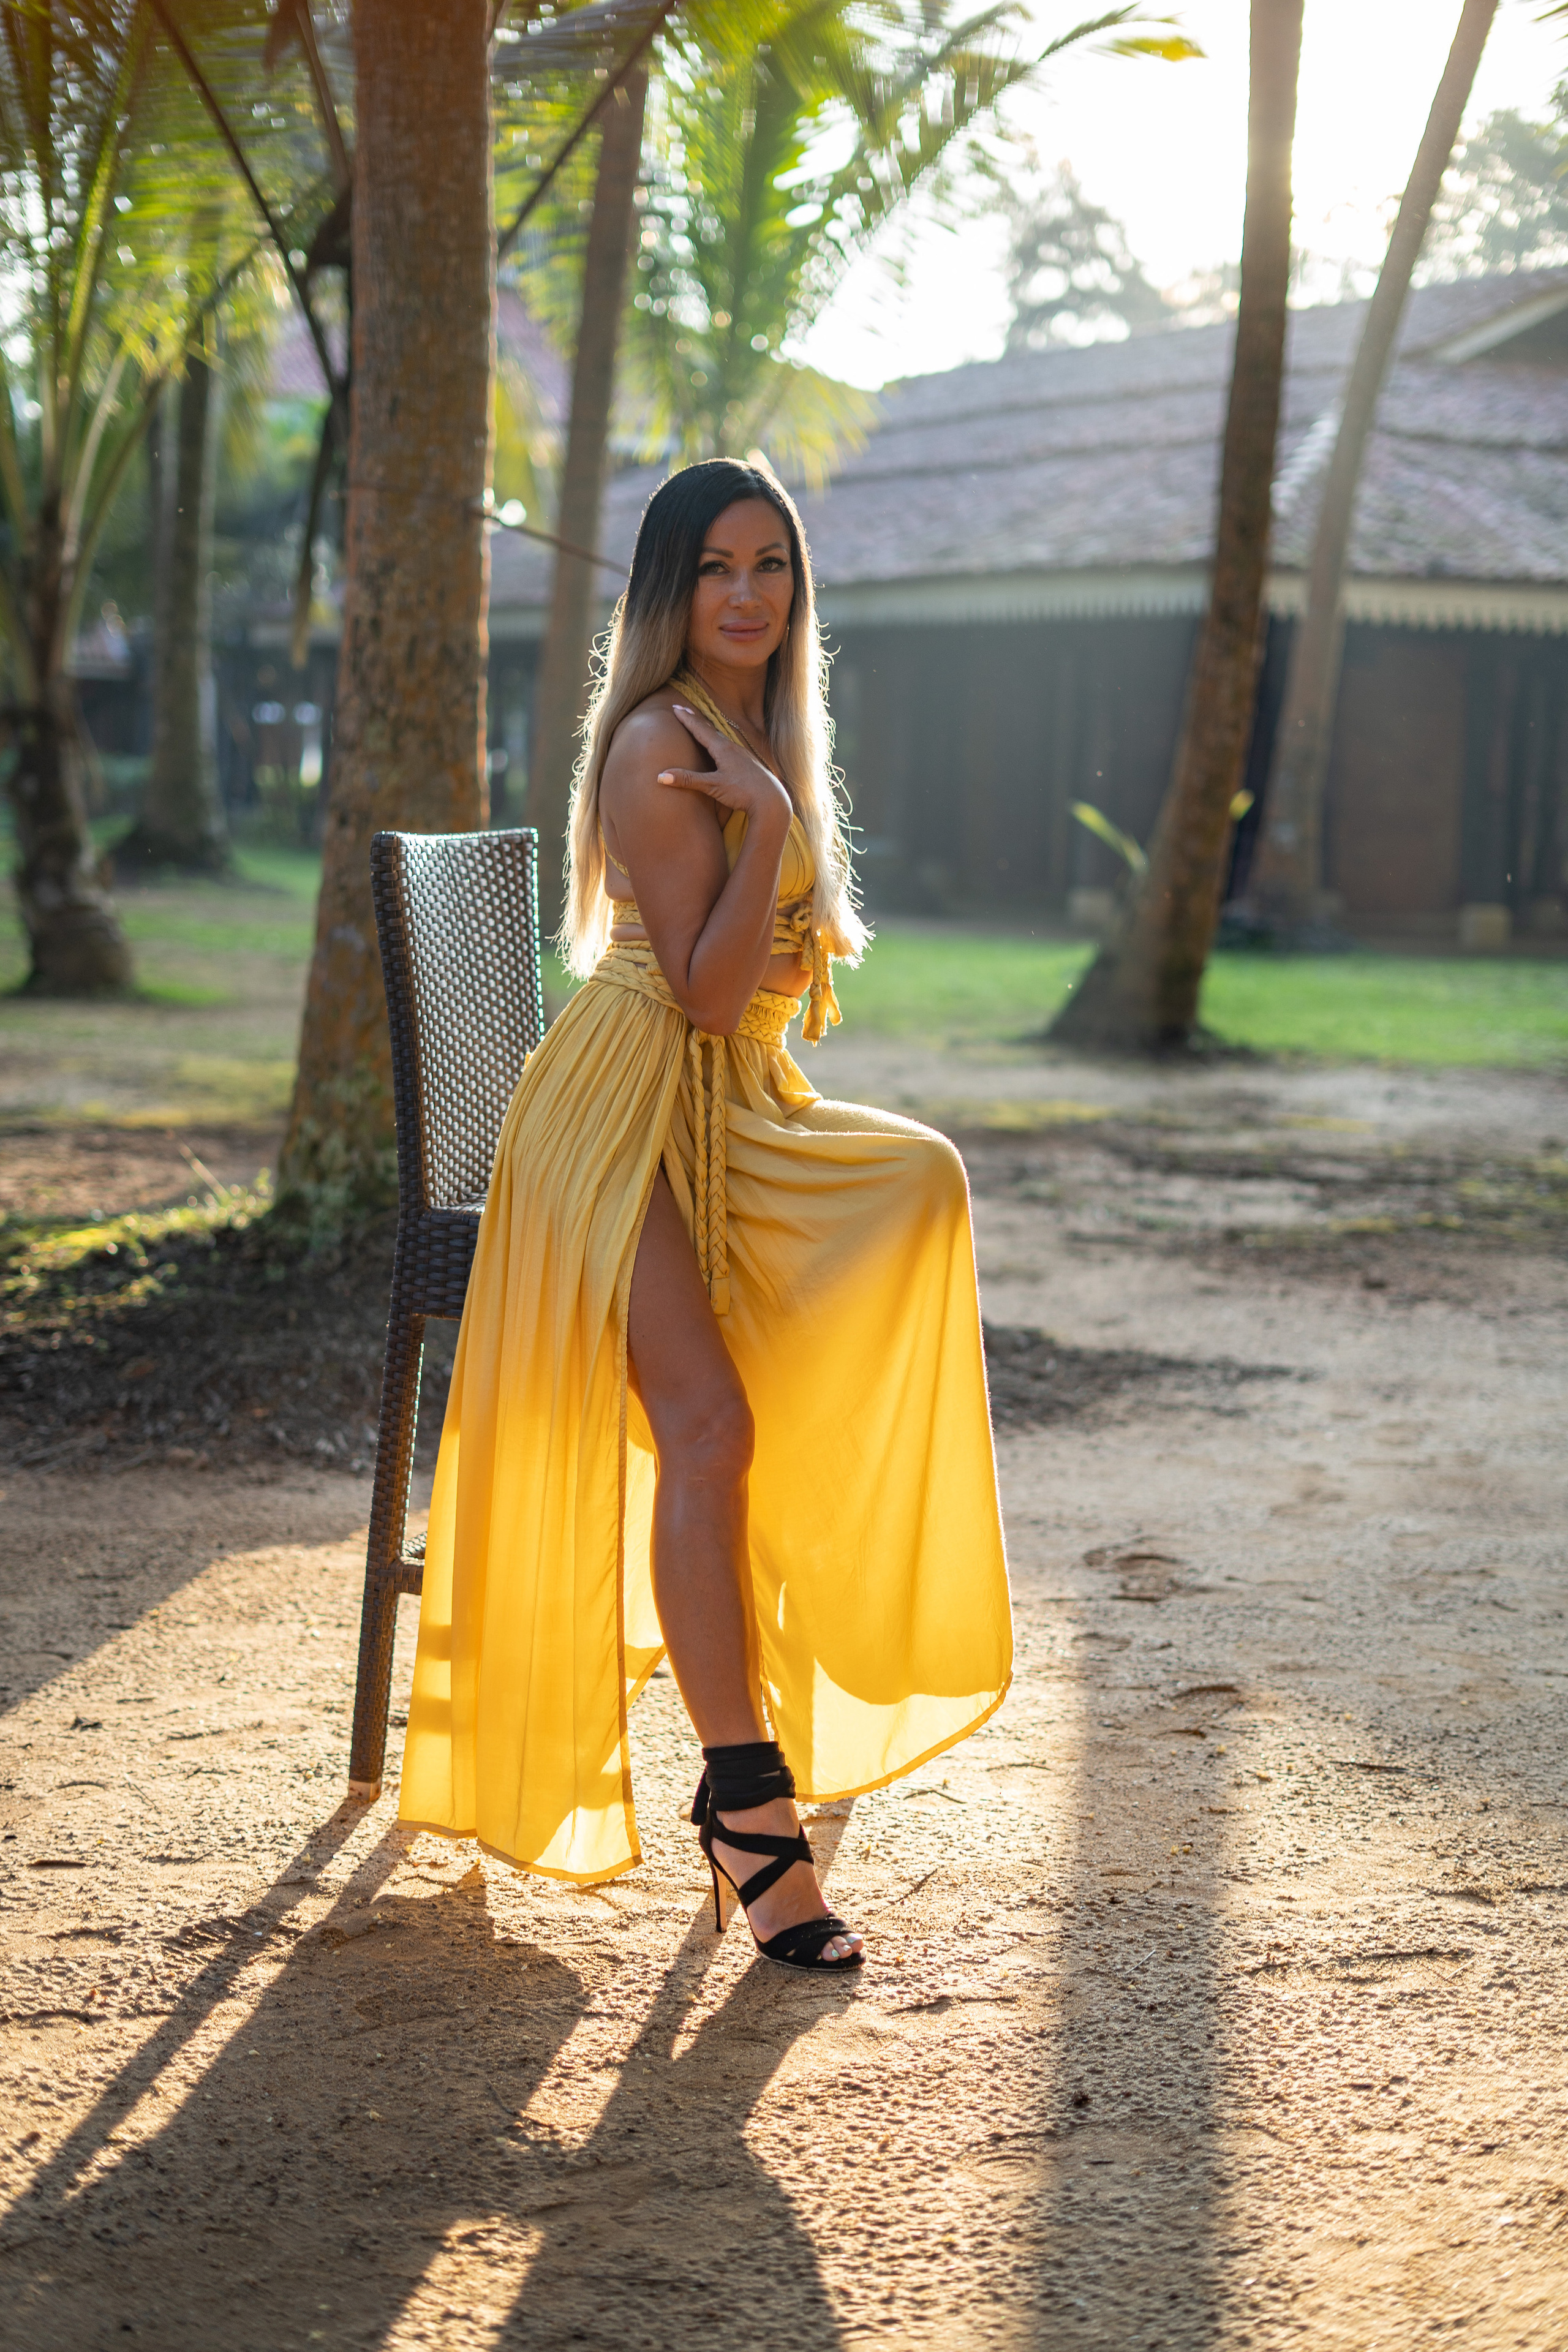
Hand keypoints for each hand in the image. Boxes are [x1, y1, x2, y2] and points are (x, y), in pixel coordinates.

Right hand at [657, 703, 791, 830]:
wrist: (772, 801)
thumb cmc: (743, 792)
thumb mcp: (713, 786)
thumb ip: (688, 780)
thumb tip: (660, 776)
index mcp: (723, 749)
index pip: (700, 730)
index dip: (687, 719)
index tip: (675, 708)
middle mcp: (734, 748)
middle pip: (711, 730)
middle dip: (696, 721)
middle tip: (684, 710)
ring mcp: (743, 755)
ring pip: (722, 738)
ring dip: (709, 731)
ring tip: (701, 727)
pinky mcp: (749, 764)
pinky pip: (730, 748)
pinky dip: (720, 743)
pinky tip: (723, 749)